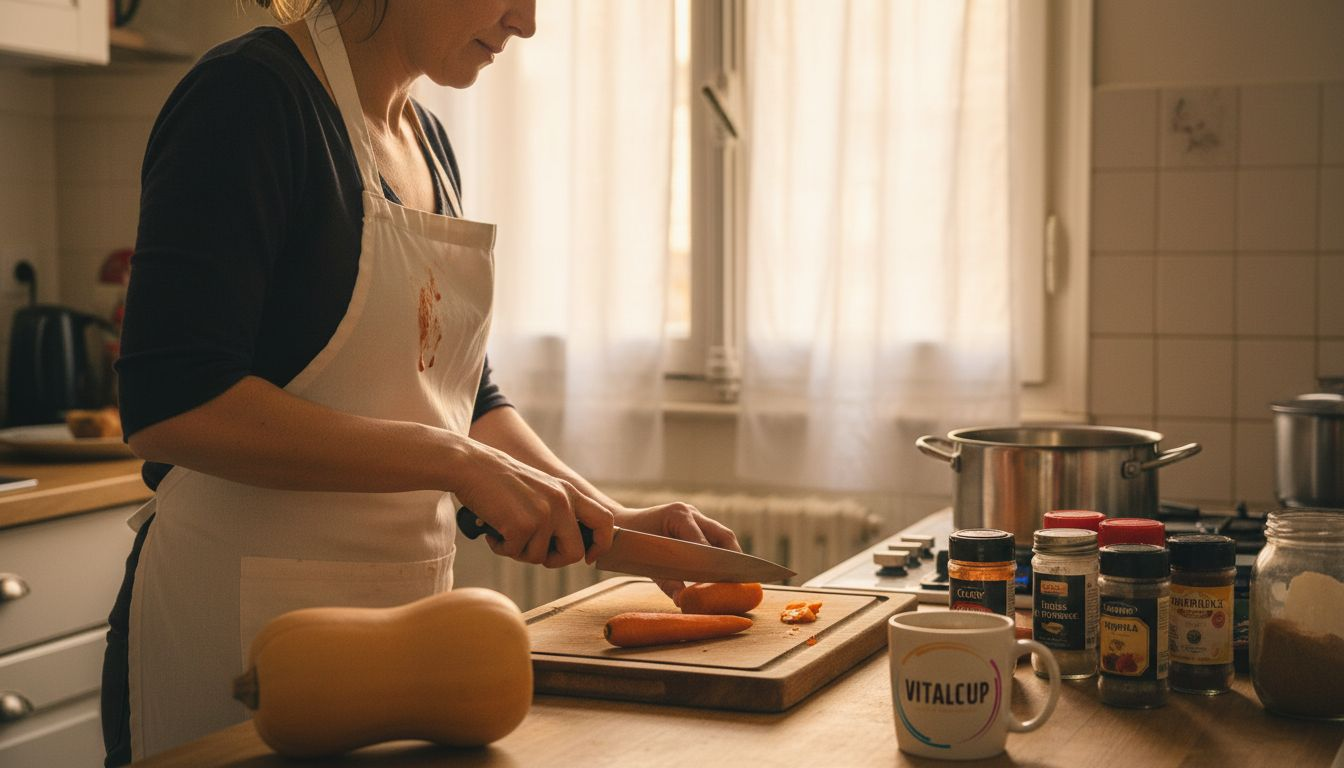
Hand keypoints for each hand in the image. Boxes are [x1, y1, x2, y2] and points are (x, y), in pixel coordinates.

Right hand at [453, 444, 614, 567]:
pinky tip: (493, 530)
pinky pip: (515, 553)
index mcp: (569, 492)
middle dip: (554, 560)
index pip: (604, 521)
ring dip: (519, 551)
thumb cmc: (500, 481)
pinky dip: (501, 547)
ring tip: (505, 530)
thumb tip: (571, 548)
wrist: (471, 465)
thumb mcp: (540, 489)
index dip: (600, 544)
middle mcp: (562, 502)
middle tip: (532, 551)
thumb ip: (558, 510)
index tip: (587, 557)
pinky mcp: (523, 525)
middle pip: (575, 553)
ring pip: (539, 557)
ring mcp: (544, 514)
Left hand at [614, 503, 741, 600]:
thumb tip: (683, 600)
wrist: (618, 525)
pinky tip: (724, 570)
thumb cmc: (630, 542)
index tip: (724, 581)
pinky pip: (714, 537)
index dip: (715, 564)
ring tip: (737, 576)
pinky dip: (721, 553)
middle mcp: (690, 512)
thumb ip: (667, 582)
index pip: (704, 543)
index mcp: (678, 516)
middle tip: (741, 579)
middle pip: (723, 535)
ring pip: (723, 535)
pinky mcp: (694, 521)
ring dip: (731, 555)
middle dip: (734, 558)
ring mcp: (694, 514)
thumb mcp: (647, 562)